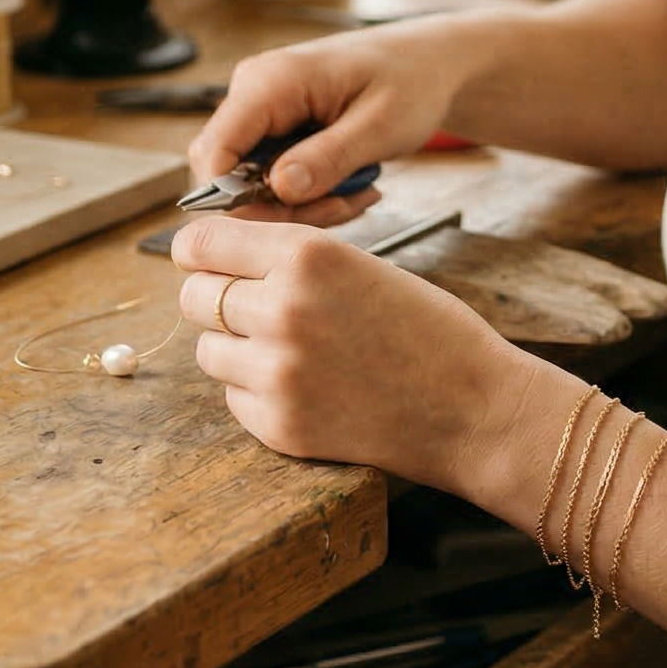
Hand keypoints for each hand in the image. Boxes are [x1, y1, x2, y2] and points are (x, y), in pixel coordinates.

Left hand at [172, 213, 550, 496]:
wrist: (473, 407)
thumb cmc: (426, 328)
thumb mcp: (360, 265)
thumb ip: (290, 258)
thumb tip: (216, 255)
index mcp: (307, 255)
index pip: (200, 242)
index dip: (200, 251)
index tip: (206, 260)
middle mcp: (282, 309)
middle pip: (193, 296)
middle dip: (215, 298)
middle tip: (252, 308)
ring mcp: (276, 372)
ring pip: (207, 349)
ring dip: (236, 347)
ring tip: (291, 350)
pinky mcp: (278, 425)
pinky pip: (234, 397)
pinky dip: (257, 392)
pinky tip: (308, 386)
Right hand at [189, 19, 481, 222]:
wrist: (431, 62)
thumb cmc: (414, 79)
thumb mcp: (381, 124)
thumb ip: (329, 157)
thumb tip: (279, 188)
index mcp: (271, 80)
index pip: (215, 153)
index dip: (238, 201)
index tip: (293, 218)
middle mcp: (255, 90)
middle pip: (228, 174)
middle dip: (279, 207)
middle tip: (341, 207)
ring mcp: (263, 108)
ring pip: (251, 180)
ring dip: (301, 203)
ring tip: (355, 194)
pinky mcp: (277, 125)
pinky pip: (272, 173)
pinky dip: (308, 192)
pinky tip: (348, 186)